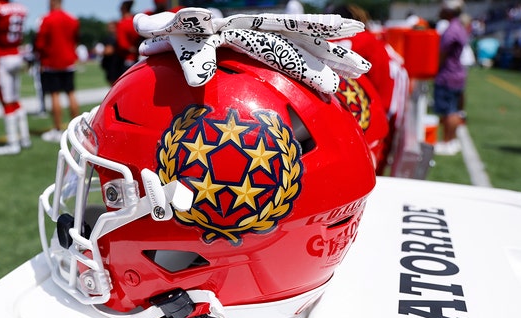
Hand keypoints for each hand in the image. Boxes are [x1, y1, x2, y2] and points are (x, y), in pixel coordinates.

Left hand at [135, 8, 370, 93]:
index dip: (314, 30)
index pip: (285, 28)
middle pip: (303, 42)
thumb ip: (171, 36)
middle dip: (331, 54)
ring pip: (305, 52)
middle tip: (361, 67)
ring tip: (362, 72)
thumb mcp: (177, 34)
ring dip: (332, 62)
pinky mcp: (268, 57)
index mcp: (248, 26)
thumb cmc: (184, 32)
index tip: (345, 32)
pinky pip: (296, 63)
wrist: (189, 31)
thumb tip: (159, 45)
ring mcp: (268, 45)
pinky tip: (336, 88)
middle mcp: (263, 33)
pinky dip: (316, 72)